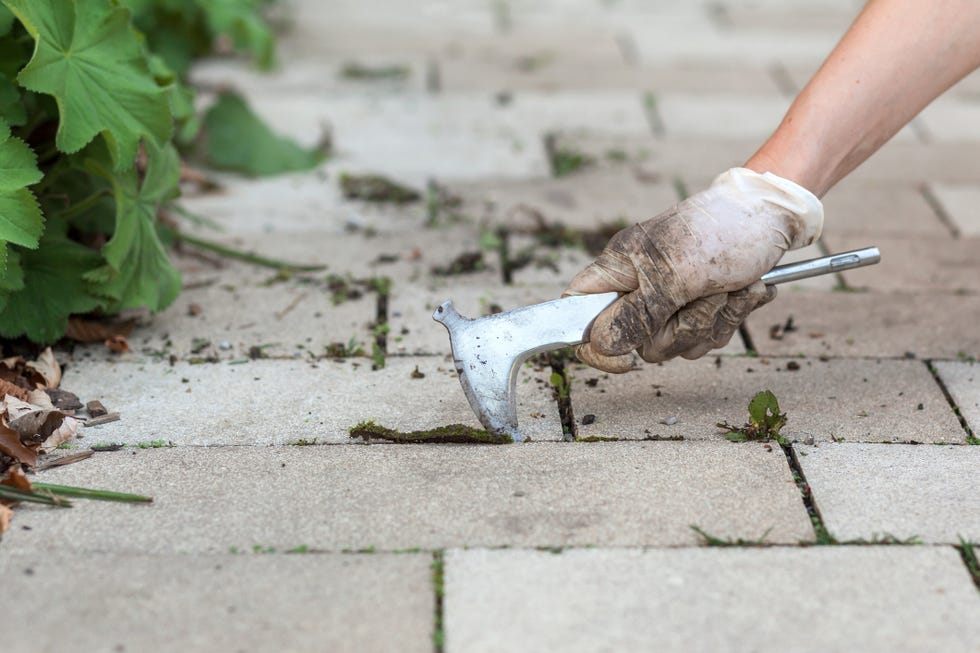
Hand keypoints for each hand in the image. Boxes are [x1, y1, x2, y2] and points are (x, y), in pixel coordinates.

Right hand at [564, 168, 822, 372]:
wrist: (775, 216)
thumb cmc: (721, 231)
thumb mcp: (675, 276)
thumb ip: (635, 314)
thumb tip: (600, 344)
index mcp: (619, 268)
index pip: (577, 310)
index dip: (591, 341)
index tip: (625, 359)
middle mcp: (639, 286)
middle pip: (635, 340)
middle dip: (678, 328)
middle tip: (701, 293)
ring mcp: (670, 300)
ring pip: (675, 344)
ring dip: (711, 320)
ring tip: (727, 285)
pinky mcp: (700, 307)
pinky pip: (705, 337)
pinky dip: (730, 317)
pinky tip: (742, 289)